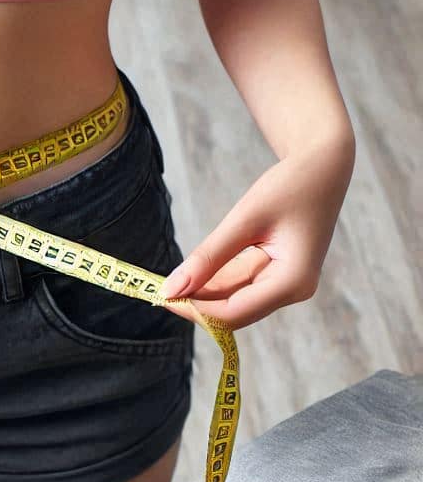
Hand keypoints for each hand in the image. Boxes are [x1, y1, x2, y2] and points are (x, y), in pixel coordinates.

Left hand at [161, 136, 353, 328]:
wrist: (323, 167)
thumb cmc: (289, 186)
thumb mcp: (244, 219)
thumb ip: (208, 257)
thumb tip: (170, 290)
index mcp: (292, 281)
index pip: (233, 313)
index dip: (194, 309)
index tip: (160, 296)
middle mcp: (293, 291)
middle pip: (233, 313)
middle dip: (196, 304)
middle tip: (158, 289)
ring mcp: (286, 286)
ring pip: (233, 303)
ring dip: (201, 295)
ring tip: (169, 281)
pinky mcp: (278, 277)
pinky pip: (239, 288)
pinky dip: (213, 283)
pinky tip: (190, 274)